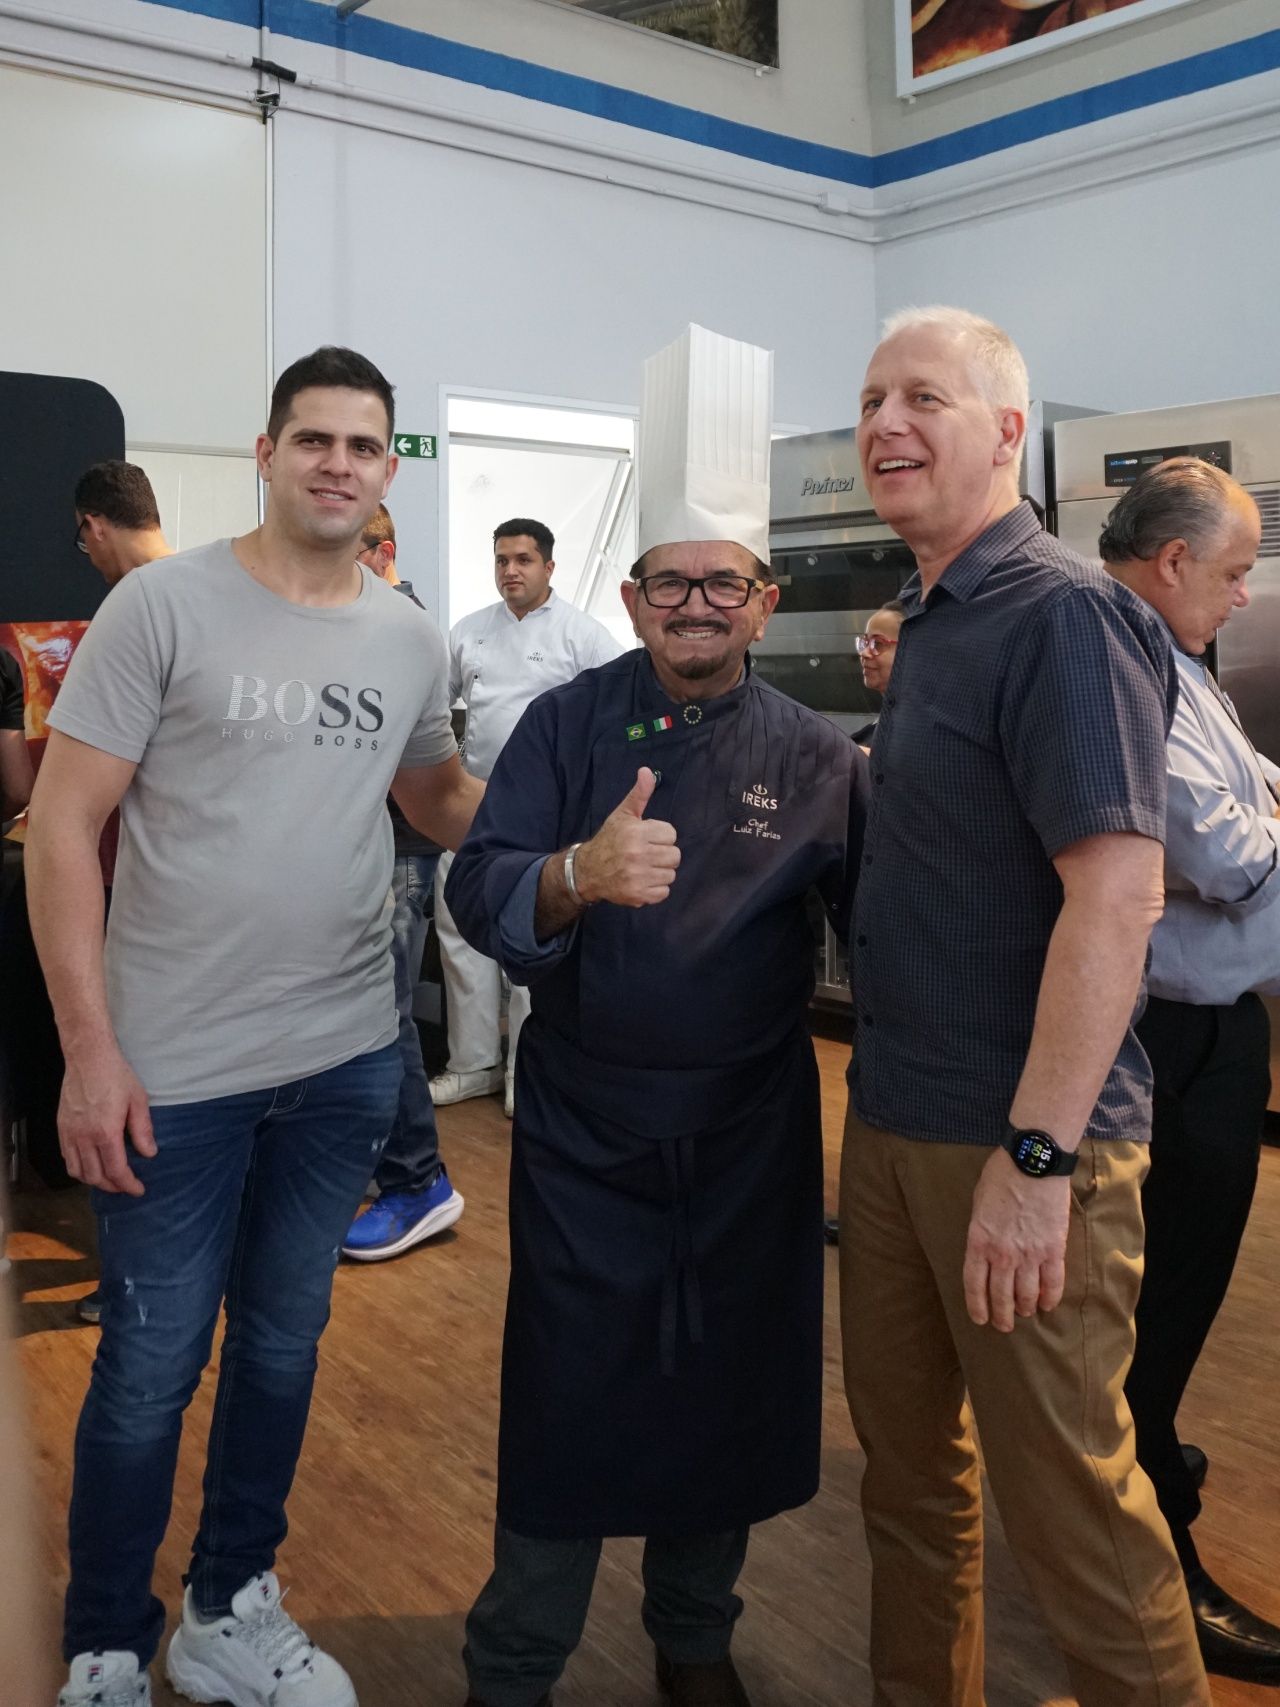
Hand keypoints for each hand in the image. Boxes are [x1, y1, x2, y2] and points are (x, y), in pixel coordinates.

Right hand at [58, 1042, 155, 1195]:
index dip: (128, 1184)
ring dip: (93, 1180)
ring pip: (77, 1171)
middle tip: (126, 1186)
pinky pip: (66, 1157)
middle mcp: (84, 1137)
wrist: (88, 1058)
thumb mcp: (138, 1101)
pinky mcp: (61, 1128)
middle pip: (95, 1176)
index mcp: (105, 1133)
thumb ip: (143, 1130)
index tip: (138, 1190)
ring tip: (109, 1179)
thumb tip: (149, 1153)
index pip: (116, 1171)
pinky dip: (78, 1168)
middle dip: (112, 1186)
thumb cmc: (116, 1076)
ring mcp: (69, 1133)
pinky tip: (90, 1165)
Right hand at [575, 767, 679, 907]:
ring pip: (671, 875)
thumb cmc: (609, 840)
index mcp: (636, 833)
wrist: (588, 870)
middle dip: (663, 854)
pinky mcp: (638, 895)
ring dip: (660, 872)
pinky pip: (664, 892)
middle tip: (647, 854)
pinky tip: (642, 880)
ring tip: (644, 867)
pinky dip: (656, 889)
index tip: (646, 838)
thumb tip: (647, 771)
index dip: (660, 836)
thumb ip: (639, 794)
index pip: (671, 834)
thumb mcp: (623, 814)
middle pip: (675, 856)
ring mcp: (638, 877)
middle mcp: (638, 855)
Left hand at [962, 1148, 1069, 1330]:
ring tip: (1024, 1315)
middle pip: (1000, 1296)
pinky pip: (1052, 1283)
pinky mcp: (1053, 1250)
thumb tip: (985, 1247)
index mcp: (978, 1242)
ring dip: (1024, 1309)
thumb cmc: (1000, 1177)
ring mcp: (1029, 1255)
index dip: (977, 1306)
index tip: (980, 1319)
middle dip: (1001, 1316)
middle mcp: (1002, 1255)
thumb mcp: (978, 1204)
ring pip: (1026, 1295)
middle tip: (1003, 1326)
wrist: (1032, 1163)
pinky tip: (1046, 1306)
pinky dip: (1049, 1298)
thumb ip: (981, 1231)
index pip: (974, 1285)